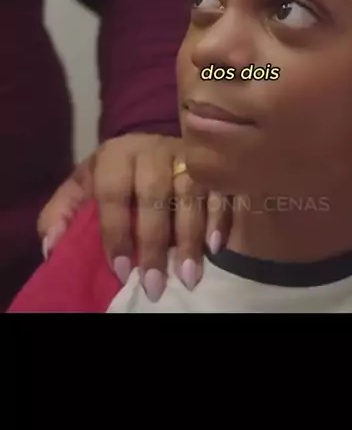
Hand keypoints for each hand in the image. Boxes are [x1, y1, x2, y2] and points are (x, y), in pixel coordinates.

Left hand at [37, 133, 232, 300]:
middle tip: (155, 283)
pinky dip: (220, 218)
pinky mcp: (214, 163)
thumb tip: (52, 247)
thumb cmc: (114, 176)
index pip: (114, 192)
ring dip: (190, 236)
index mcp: (117, 154)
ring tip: (188, 275)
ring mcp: (188, 154)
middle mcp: (154, 149)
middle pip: (155, 193)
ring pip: (192, 191)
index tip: (120, 270)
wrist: (151, 146)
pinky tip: (215, 247)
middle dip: (154, 242)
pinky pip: (222, 189)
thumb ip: (63, 212)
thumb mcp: (83, 186)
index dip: (116, 231)